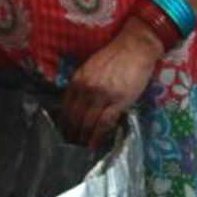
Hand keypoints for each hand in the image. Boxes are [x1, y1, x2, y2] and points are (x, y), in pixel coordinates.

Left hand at [61, 17, 164, 149]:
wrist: (133, 49)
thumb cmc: (112, 57)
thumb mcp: (89, 68)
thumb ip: (81, 84)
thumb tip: (77, 103)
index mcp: (77, 80)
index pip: (65, 106)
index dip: (64, 121)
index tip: (63, 131)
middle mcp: (86, 89)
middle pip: (74, 116)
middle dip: (71, 132)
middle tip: (70, 145)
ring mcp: (101, 96)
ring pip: (87, 122)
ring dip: (83, 137)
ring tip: (81, 148)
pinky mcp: (118, 102)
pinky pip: (104, 123)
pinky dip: (97, 135)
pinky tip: (94, 144)